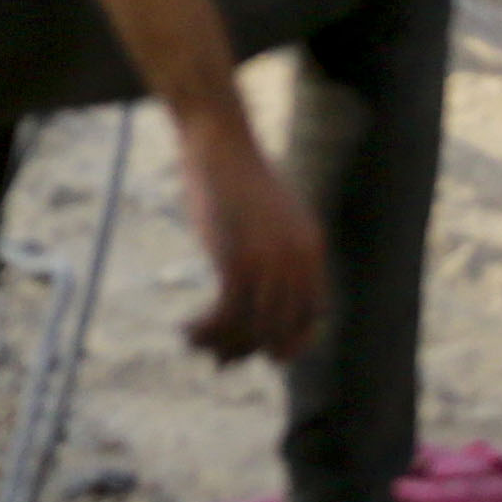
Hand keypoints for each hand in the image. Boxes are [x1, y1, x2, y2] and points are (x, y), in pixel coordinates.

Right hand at [176, 110, 327, 363]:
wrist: (220, 142)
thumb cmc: (235, 174)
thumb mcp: (269, 214)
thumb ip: (273, 248)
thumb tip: (254, 281)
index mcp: (312, 251)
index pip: (314, 316)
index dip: (291, 341)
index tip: (266, 353)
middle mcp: (298, 263)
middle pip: (279, 328)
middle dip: (249, 349)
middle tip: (220, 359)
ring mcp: (269, 264)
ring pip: (251, 328)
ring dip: (220, 344)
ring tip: (193, 341)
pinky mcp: (237, 261)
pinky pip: (226, 315)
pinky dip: (206, 330)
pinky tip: (187, 329)